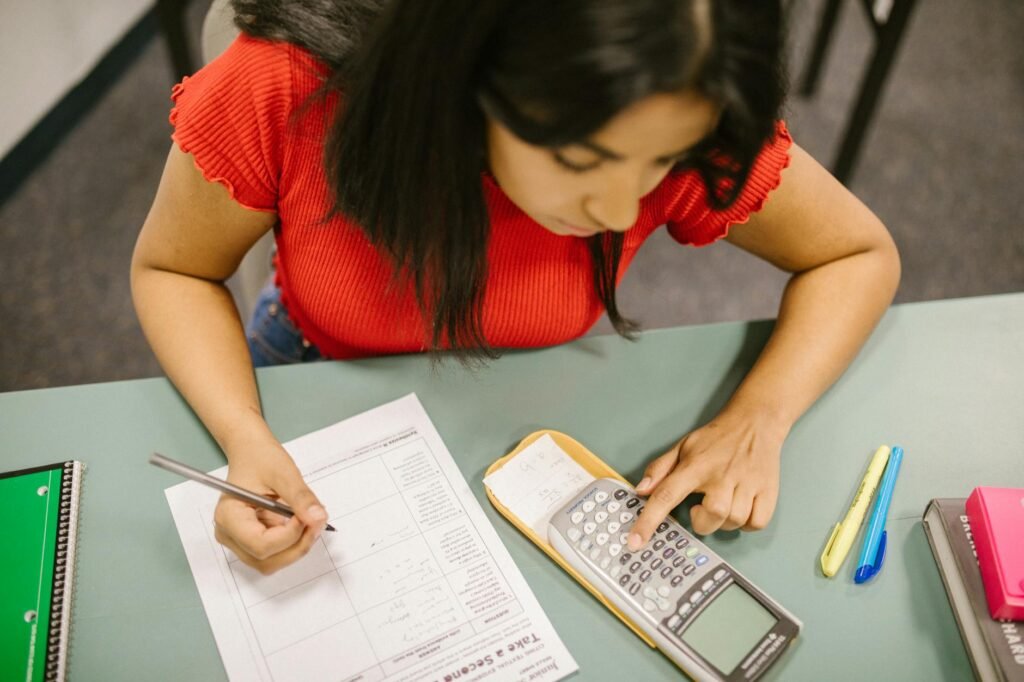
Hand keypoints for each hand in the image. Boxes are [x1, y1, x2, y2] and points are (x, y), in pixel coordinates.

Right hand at [213, 443, 328, 574]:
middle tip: (316, 522)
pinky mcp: (251, 541)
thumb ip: (301, 497)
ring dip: (296, 547)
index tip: (308, 517)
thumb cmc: (259, 458)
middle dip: (297, 546)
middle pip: (265, 561)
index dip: (289, 536)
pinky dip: (292, 544)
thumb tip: (318, 518)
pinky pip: (274, 554)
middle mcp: (228, 534)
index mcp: (228, 516)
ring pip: (271, 562)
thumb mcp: (283, 472)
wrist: (251, 452)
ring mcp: (238, 541)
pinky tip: (300, 523)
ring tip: (309, 521)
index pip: (259, 544)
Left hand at [627, 411, 787, 550]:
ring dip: (724, 522)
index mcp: (696, 466)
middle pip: (712, 516)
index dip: (649, 521)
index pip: (666, 495)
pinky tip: (741, 509)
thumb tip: (641, 491)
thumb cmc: (716, 439)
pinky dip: (747, 524)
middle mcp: (723, 475)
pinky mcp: (768, 491)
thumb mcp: (682, 447)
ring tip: (722, 503)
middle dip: (702, 521)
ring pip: (735, 521)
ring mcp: (748, 483)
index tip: (635, 542)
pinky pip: (756, 523)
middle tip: (700, 508)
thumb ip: (659, 469)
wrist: (755, 422)